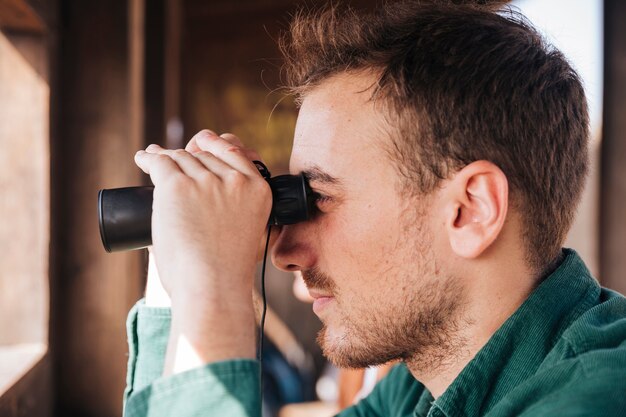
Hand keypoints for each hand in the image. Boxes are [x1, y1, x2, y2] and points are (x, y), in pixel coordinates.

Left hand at [134, 129, 271, 372]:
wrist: (212, 288)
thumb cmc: (224, 271)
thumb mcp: (246, 232)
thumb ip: (237, 210)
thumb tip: (205, 193)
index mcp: (258, 190)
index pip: (234, 152)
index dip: (214, 144)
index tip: (201, 143)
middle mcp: (235, 181)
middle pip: (204, 156)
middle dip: (188, 157)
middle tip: (172, 160)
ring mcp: (206, 182)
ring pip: (181, 159)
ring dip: (166, 159)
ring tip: (153, 159)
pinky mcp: (177, 187)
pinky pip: (160, 163)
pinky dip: (149, 159)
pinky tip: (143, 158)